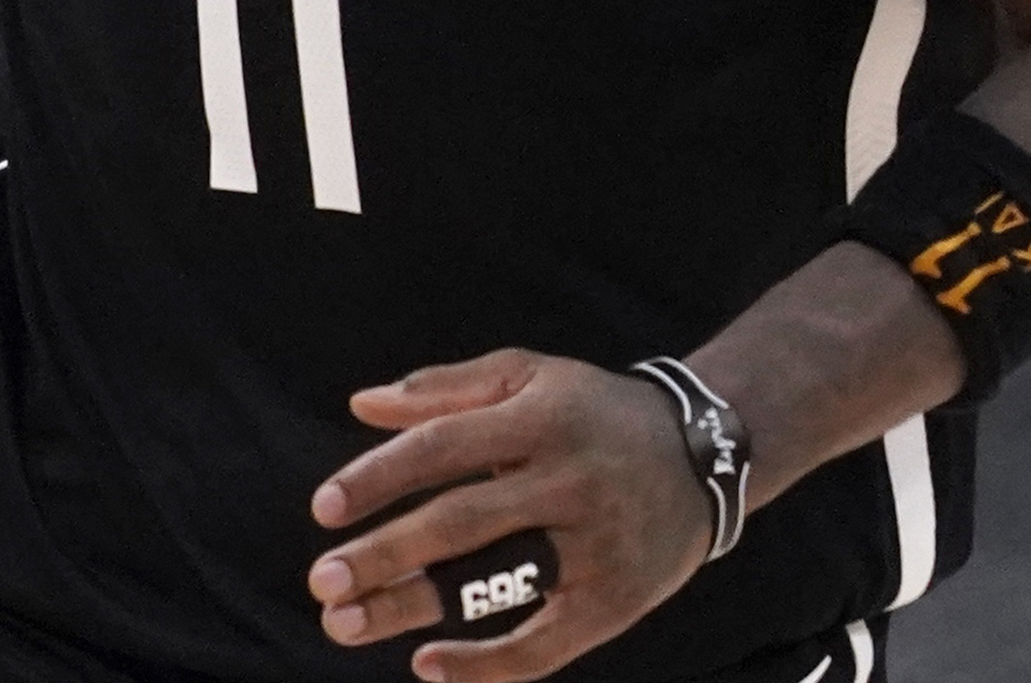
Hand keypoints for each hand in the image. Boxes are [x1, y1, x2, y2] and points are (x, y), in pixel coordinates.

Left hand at [308, 350, 712, 681]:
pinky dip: (486, 664)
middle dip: (385, 554)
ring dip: (414, 610)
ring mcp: (596, 545)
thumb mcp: (529, 375)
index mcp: (541, 418)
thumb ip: (445, 389)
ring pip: (494, 585)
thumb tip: (361, 405)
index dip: (380, 476)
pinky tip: (427, 665)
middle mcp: (569, 479)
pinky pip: (546, 645)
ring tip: (344, 623)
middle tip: (321, 579)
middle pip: (463, 521)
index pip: (444, 446)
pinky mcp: (617, 601)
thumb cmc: (594, 412)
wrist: (709, 453)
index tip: (322, 509)